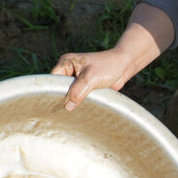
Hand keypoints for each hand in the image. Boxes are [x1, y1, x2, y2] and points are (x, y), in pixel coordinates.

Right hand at [49, 2, 175, 110]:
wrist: (124, 66)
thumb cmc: (108, 66)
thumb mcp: (91, 78)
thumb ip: (78, 91)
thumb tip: (67, 106)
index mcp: (66, 63)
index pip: (53, 80)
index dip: (53, 92)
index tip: (54, 105)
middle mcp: (69, 71)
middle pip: (59, 88)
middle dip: (62, 98)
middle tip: (61, 113)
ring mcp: (76, 79)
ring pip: (68, 94)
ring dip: (72, 102)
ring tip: (69, 114)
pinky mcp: (84, 87)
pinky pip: (77, 97)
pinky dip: (78, 103)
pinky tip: (78, 112)